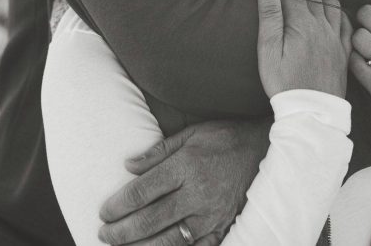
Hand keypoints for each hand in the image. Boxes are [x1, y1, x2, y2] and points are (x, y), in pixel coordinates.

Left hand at [98, 118, 269, 244]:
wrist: (266, 150)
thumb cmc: (225, 139)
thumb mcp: (192, 134)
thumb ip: (159, 151)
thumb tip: (128, 166)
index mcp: (187, 166)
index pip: (143, 191)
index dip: (119, 205)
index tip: (104, 211)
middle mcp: (198, 193)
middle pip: (151, 219)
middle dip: (122, 231)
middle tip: (104, 233)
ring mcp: (211, 215)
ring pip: (168, 240)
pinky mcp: (223, 227)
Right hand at [256, 0, 352, 98]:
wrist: (311, 111)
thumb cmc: (284, 82)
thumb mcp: (268, 49)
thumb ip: (269, 15)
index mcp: (303, 22)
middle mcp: (323, 24)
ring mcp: (336, 36)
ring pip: (330, 1)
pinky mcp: (344, 49)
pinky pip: (344, 20)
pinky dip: (335, 10)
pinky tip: (327, 13)